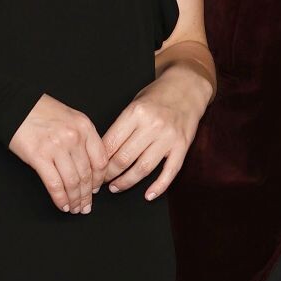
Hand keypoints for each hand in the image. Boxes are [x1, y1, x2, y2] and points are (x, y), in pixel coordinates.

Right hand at [8, 94, 106, 214]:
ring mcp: (57, 147)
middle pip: (87, 174)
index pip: (100, 160)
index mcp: (85, 127)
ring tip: (75, 208)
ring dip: (75, 199)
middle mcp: (74, 137)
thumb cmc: (41, 111)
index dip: (100, 179)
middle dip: (87, 195)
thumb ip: (83, 137)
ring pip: (72, 182)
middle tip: (86, 206)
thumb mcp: (70, 117)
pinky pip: (54, 184)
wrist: (14, 104)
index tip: (96, 189)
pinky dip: (60, 198)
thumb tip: (90, 166)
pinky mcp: (39, 157)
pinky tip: (63, 205)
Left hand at [100, 64, 211, 200]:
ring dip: (127, 182)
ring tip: (116, 187)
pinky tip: (148, 195)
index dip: (98, 161)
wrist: (187, 86)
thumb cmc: (157, 95)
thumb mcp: (135, 103)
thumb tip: (104, 153)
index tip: (93, 169)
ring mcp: (168, 137)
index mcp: (136, 112)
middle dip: (109, 174)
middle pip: (124, 158)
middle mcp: (152, 125)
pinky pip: (169, 172)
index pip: (111, 143)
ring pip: (143, 168)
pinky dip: (158, 186)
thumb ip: (122, 126)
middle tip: (101, 181)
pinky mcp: (182, 146)